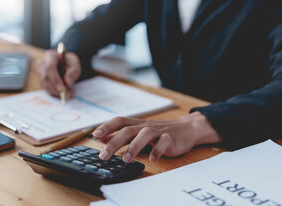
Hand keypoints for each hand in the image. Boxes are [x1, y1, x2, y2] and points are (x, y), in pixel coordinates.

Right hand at [38, 49, 81, 96]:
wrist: (66, 63)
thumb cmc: (69, 62)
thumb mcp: (75, 63)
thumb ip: (73, 71)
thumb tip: (68, 82)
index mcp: (50, 55)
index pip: (49, 67)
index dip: (55, 79)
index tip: (63, 88)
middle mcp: (42, 63)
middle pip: (46, 77)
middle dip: (56, 88)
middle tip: (67, 94)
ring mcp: (40, 72)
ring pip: (45, 84)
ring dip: (56, 92)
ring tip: (68, 95)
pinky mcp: (41, 80)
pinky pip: (46, 88)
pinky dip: (54, 93)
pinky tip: (63, 94)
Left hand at [93, 111, 221, 162]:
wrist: (186, 129)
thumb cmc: (158, 132)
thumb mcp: (138, 132)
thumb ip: (120, 135)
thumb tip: (101, 138)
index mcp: (136, 124)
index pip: (119, 121)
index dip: (107, 126)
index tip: (95, 135)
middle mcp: (145, 126)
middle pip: (128, 130)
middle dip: (114, 142)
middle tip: (103, 155)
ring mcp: (158, 131)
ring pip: (145, 134)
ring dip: (134, 146)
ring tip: (126, 159)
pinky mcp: (171, 139)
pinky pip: (163, 142)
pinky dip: (157, 150)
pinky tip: (152, 159)